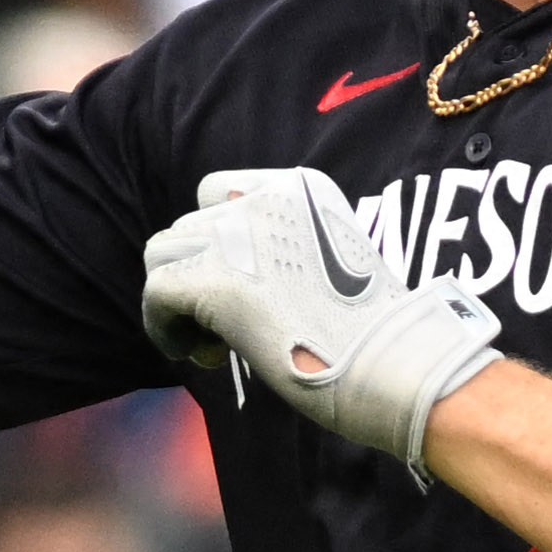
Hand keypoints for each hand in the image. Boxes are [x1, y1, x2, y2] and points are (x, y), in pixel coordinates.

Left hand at [140, 165, 499, 467]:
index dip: (213, 241)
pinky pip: (156, 294)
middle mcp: (262, 201)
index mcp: (298, 188)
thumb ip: (283, 251)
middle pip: (187, 229)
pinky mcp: (216, 282)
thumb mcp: (331, 263)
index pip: (214, 193)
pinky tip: (198, 355)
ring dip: (179, 301)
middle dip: (199, 278)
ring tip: (214, 345)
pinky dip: (165, 327)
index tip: (240, 284)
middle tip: (230, 331)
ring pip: (161, 256)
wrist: (396, 364)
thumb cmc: (375, 335)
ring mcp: (237, 237)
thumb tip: (222, 278)